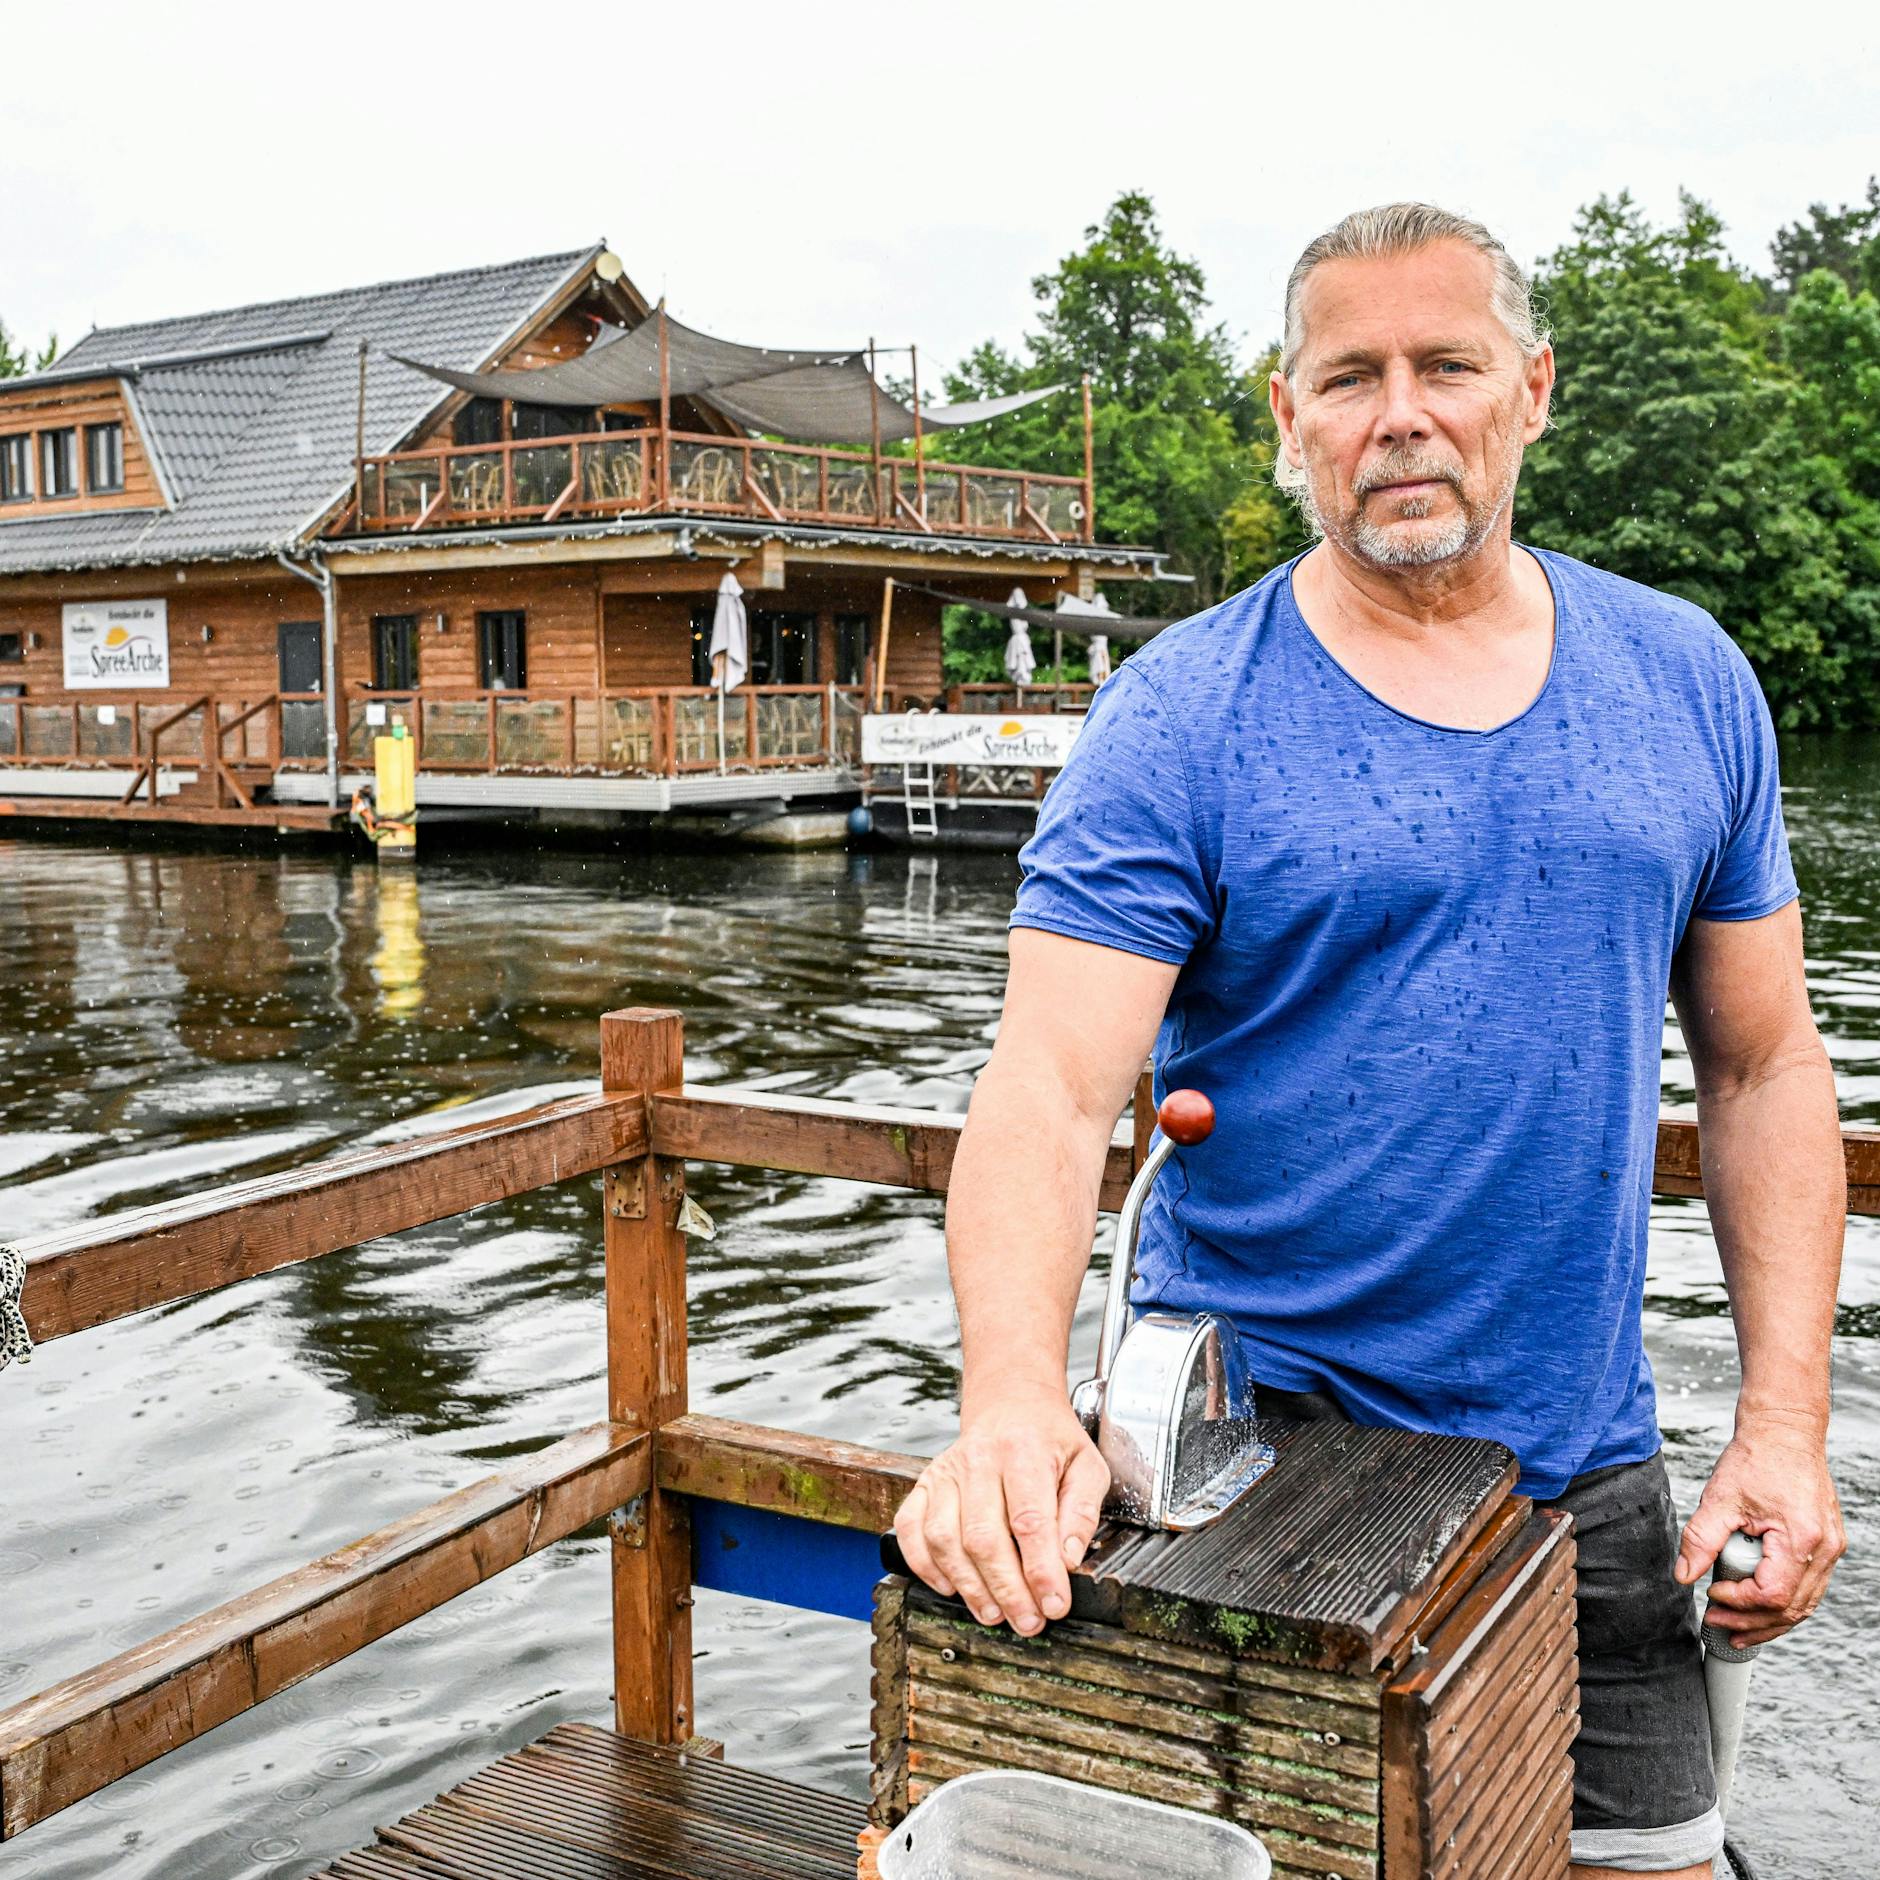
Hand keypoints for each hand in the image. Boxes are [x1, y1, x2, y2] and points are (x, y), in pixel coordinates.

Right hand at [893, 1383, 1109, 1635]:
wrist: (1010, 1403)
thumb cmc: (1050, 1439)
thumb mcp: (1086, 1465)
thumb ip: (1082, 1511)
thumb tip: (1068, 1559)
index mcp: (1024, 1451)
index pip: (1029, 1519)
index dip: (1040, 1569)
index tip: (1054, 1603)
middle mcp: (979, 1460)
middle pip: (983, 1536)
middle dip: (1006, 1589)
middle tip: (1027, 1621)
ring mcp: (945, 1472)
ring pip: (944, 1538)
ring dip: (968, 1585)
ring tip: (994, 1613)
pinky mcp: (924, 1484)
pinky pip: (911, 1529)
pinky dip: (924, 1564)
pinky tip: (950, 1587)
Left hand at [1674, 1411, 1845, 1646]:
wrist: (1785, 1431)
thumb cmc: (1757, 1458)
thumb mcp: (1720, 1498)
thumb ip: (1700, 1539)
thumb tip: (1683, 1575)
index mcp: (1802, 1539)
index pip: (1774, 1594)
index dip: (1740, 1602)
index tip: (1711, 1593)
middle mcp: (1825, 1549)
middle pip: (1793, 1608)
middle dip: (1753, 1623)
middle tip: (1718, 1623)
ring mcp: (1829, 1548)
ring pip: (1805, 1603)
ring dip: (1769, 1621)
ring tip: (1736, 1628)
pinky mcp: (1825, 1545)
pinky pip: (1808, 1587)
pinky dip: (1783, 1602)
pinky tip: (1757, 1607)